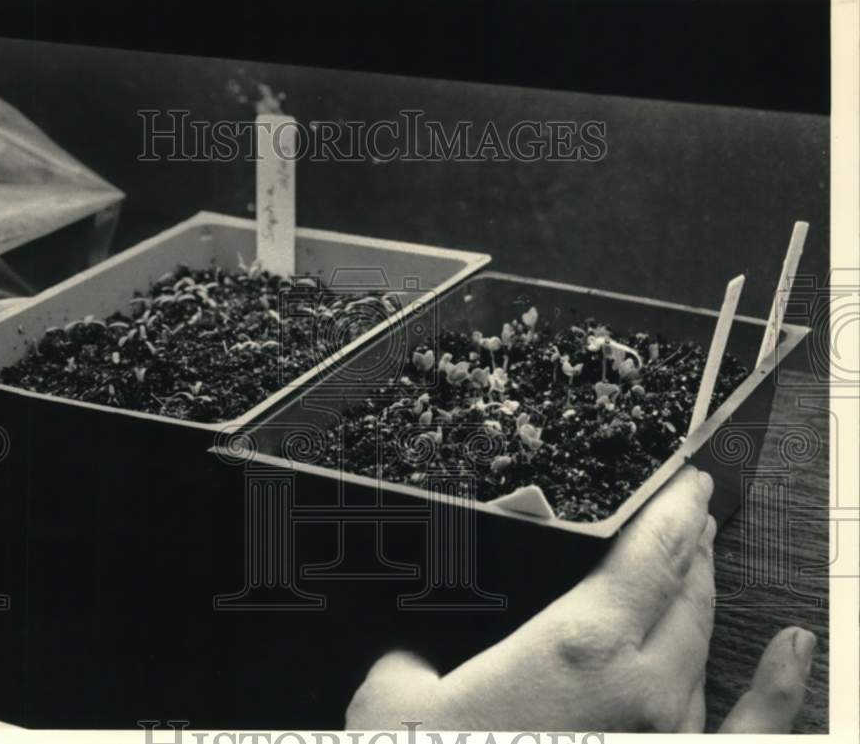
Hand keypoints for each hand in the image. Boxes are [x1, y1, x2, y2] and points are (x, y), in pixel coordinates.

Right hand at [346, 465, 814, 731]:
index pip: (652, 551)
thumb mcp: (400, 678)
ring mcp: (664, 736)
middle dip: (689, 542)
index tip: (687, 479)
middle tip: (687, 510)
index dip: (674, 506)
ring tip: (700, 559)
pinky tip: (796, 648)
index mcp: (579, 645)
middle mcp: (640, 687)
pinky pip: (746, 730)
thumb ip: (448, 594)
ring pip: (703, 645)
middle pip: (687, 590)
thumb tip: (504, 524)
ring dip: (702, 594)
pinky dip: (780, 690)